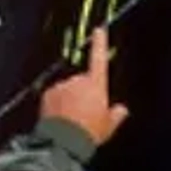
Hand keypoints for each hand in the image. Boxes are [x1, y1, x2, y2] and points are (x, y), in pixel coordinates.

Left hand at [41, 27, 127, 148]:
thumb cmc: (90, 133)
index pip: (99, 58)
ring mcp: (62, 85)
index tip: (99, 29)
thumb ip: (116, 115)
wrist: (64, 141)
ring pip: (68, 89)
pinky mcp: (48, 93)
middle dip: (83, 93)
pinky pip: (55, 96)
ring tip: (72, 121)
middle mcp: (77, 80)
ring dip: (69, 99)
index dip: (100, 43)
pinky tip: (60, 120)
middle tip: (85, 115)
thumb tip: (122, 109)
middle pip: (82, 82)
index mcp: (95, 85)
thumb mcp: (108, 127)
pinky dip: (57, 104)